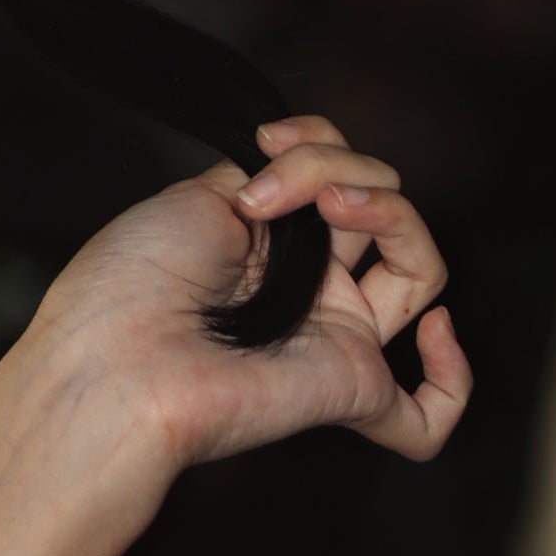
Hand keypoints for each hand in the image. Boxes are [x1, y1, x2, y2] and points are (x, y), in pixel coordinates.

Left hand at [0, 116, 471, 555]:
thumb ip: (269, 174)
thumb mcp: (199, 197)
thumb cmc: (123, 291)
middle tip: (279, 186)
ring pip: (420, 270)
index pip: (338, 179)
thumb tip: (307, 167)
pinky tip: (432, 333)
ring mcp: (330, 342)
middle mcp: (303, 294)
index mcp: (265, 248)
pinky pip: (423, 415)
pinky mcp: (346, 393)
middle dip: (343, 169)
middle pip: (383, 213)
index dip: (322, 144)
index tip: (269, 140)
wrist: (105, 365)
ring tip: (335, 211)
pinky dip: (450, 376)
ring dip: (395, 215)